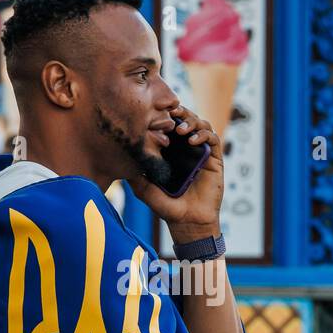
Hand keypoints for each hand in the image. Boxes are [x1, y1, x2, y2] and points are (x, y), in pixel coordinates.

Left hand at [128, 104, 223, 242]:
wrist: (187, 222)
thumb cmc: (167, 207)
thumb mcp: (144, 189)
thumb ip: (133, 174)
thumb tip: (118, 159)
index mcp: (171, 151)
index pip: (170, 125)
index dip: (165, 115)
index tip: (156, 110)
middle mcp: (187, 149)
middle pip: (187, 120)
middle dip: (180, 112)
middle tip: (171, 112)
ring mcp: (201, 153)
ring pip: (201, 125)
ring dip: (192, 121)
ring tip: (180, 129)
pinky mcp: (214, 160)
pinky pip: (213, 139)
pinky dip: (204, 135)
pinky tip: (192, 141)